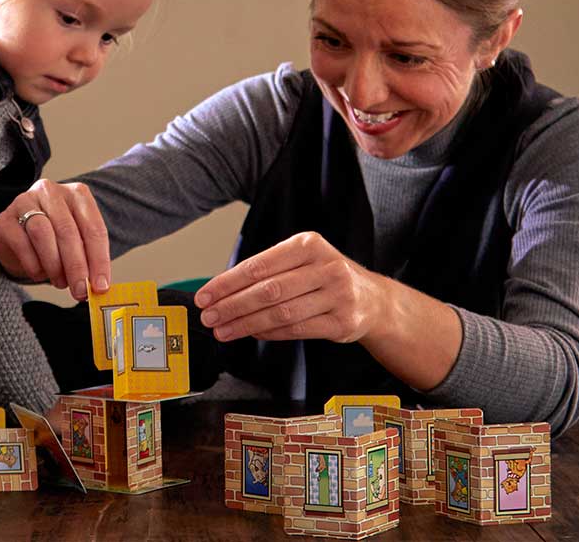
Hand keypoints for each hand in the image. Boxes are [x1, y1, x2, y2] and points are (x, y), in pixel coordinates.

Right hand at [0, 179, 110, 300]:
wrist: (19, 237)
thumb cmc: (55, 239)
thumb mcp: (78, 243)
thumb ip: (89, 259)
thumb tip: (98, 286)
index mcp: (78, 194)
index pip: (93, 228)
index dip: (99, 260)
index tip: (100, 286)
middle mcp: (51, 192)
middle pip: (67, 231)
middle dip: (76, 266)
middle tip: (80, 291)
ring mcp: (24, 202)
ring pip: (42, 234)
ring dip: (54, 265)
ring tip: (60, 282)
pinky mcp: (4, 219)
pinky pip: (21, 244)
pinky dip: (34, 265)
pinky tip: (39, 273)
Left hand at [194, 232, 388, 342]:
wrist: (374, 299)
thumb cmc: (325, 277)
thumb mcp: (302, 260)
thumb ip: (268, 270)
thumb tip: (221, 290)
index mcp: (309, 244)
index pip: (259, 265)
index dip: (227, 283)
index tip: (204, 295)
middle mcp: (326, 266)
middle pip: (268, 290)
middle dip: (232, 305)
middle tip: (208, 316)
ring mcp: (338, 295)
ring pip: (281, 313)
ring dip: (246, 324)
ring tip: (222, 330)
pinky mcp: (342, 322)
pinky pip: (296, 330)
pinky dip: (269, 333)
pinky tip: (251, 333)